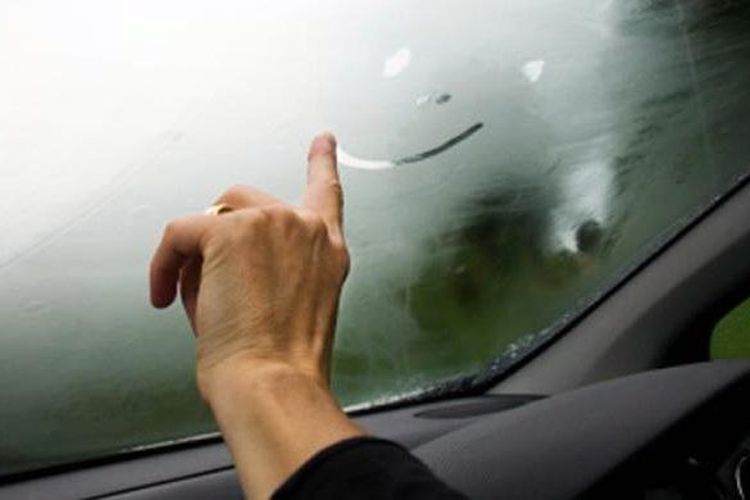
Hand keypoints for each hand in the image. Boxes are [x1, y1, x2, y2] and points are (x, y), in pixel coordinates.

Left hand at [149, 132, 348, 398]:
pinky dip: (164, 265)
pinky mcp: (231, 230)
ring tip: (198, 300)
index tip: (322, 140)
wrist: (274, 380)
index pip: (326, 194)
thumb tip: (220, 256)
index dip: (321, 162)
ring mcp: (271, 222)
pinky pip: (180, 233)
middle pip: (247, 203)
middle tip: (212, 282)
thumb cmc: (283, 361)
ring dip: (197, 256)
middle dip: (221, 236)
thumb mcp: (298, 306)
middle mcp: (305, 228)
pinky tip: (165, 294)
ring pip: (214, 214)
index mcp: (327, 251)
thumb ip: (277, 269)